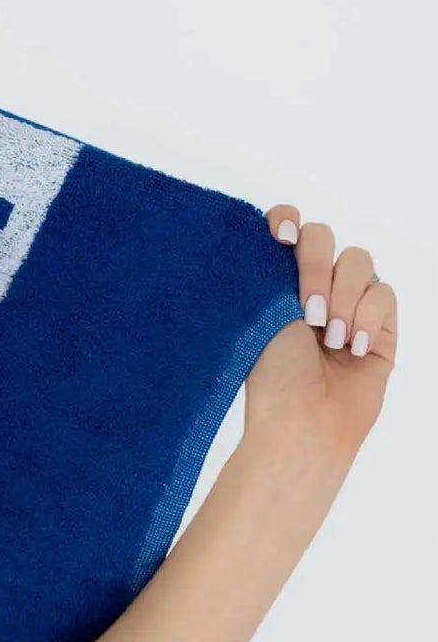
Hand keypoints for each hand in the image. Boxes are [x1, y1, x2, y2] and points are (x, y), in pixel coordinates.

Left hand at [243, 204, 397, 466]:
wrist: (303, 421)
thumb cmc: (271, 376)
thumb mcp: (256, 318)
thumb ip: (267, 272)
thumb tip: (275, 233)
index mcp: (273, 281)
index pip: (286, 227)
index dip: (286, 220)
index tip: (279, 238)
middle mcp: (311, 285)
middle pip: (323, 236)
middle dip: (314, 267)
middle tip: (306, 310)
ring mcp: (349, 302)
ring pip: (358, 260)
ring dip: (343, 296)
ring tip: (330, 338)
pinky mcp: (382, 323)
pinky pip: (384, 293)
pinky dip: (369, 317)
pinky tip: (354, 347)